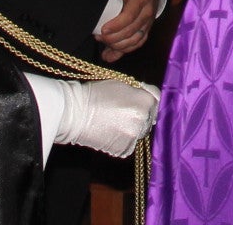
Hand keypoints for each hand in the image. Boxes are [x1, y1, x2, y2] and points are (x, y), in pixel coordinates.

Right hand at [33, 75, 157, 155]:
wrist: (75, 113)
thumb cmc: (96, 94)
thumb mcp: (122, 84)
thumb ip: (139, 91)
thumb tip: (147, 97)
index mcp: (146, 102)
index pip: (157, 101)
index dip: (148, 100)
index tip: (141, 100)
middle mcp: (143, 120)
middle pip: (149, 118)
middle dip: (140, 115)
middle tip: (123, 113)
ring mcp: (134, 136)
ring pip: (139, 132)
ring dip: (132, 129)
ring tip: (114, 122)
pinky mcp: (124, 149)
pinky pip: (129, 144)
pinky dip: (123, 140)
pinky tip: (110, 132)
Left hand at [95, 0, 159, 59]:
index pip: (131, 15)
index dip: (117, 25)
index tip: (103, 30)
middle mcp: (147, 13)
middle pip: (132, 31)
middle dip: (114, 38)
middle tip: (99, 36)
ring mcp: (148, 24)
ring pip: (135, 40)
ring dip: (118, 46)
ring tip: (103, 44)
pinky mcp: (145, 31)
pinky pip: (136, 44)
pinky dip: (123, 52)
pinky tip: (109, 56)